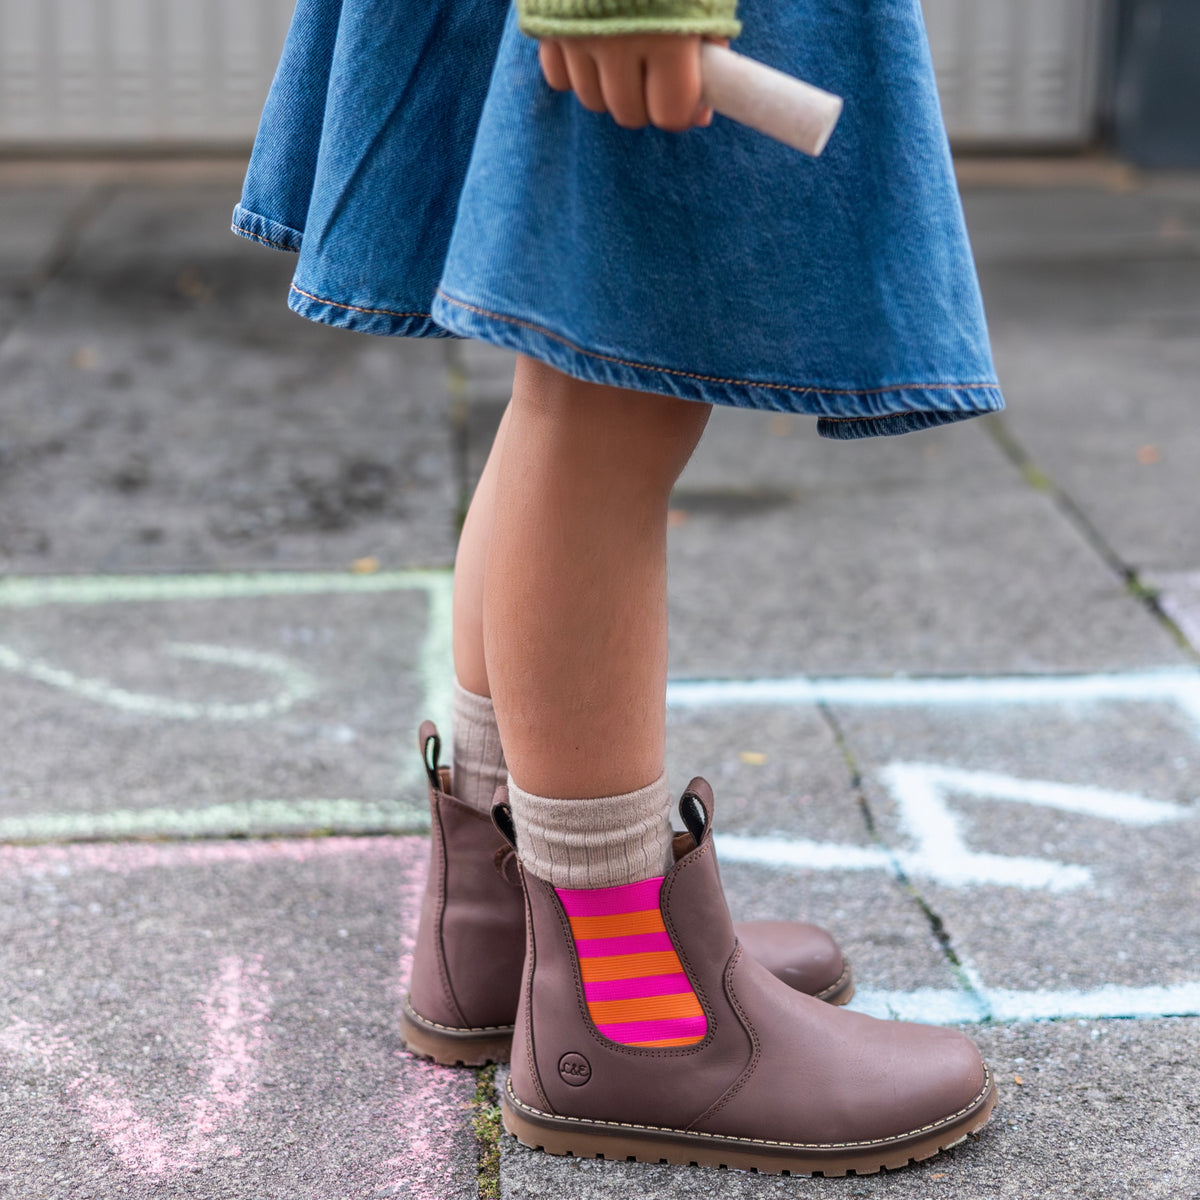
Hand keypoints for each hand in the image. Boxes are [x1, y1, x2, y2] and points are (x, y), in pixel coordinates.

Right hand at [537, 34, 725, 131]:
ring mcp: (576, 35)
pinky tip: (593, 46)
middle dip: (646, 102)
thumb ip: (710, 47)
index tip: (689, 101)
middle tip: (656, 73)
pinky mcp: (544, 26)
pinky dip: (576, 72)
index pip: (670, 114)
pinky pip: (559, 78)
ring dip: (611, 89)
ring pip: (592, 101)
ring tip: (626, 52)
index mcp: (668, 35)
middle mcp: (618, 41)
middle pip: (629, 114)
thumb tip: (700, 114)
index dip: (682, 113)